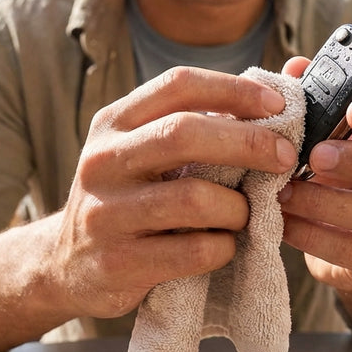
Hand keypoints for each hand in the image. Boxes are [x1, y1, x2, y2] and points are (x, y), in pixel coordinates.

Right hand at [44, 67, 297, 319]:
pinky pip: (193, 250)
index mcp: (114, 123)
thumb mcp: (143, 153)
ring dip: (237, 207)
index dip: (234, 90)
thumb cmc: (129, 199)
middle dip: (248, 143)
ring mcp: (105, 213)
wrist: (67, 266)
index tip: (277, 105)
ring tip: (243, 214)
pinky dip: (223, 247)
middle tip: (285, 158)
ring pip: (195, 198)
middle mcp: (103, 160)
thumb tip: (272, 102)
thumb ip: (194, 125)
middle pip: (184, 134)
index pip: (178, 85)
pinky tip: (223, 246)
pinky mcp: (117, 262)